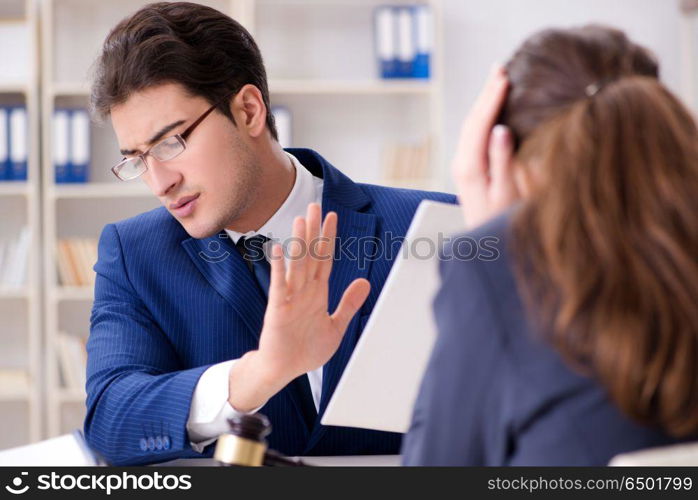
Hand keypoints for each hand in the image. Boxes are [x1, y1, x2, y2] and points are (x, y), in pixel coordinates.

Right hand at [227, 203, 369, 411]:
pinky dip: (278, 268)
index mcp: (317, 293)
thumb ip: (349, 304)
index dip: (329, 238)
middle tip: (315, 206)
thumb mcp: (336, 326)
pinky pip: (279, 285)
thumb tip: (364, 282)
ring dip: (299, 243)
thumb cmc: (306, 349)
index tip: (332, 217)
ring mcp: (290, 298)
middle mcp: (304, 291)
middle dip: (313, 231)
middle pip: (310, 255)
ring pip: (296, 265)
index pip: (324, 259)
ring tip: (300, 220)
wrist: (283, 370)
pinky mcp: (277, 310)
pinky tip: (278, 249)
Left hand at [451, 65, 519, 228]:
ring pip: (471, 126)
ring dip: (484, 102)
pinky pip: (474, 134)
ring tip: (497, 80)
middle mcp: (462, 164)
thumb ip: (503, 162)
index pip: (479, 124)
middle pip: (472, 120)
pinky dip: (484, 116)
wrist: (486, 246)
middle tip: (500, 67)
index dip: (492, 98)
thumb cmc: (501, 224)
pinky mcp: (469, 170)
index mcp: (470, 167)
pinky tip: (493, 109)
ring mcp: (463, 166)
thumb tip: (500, 130)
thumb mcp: (507, 194)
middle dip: (486, 93)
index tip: (504, 76)